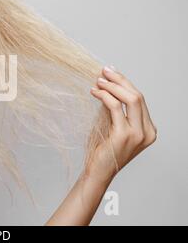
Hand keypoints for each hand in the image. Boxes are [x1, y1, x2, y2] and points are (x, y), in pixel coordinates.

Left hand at [87, 66, 156, 183]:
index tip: (111, 73)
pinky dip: (105, 96)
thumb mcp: (112, 125)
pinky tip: (95, 92)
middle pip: (137, 96)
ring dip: (112, 86)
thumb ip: (115, 109)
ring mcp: (137, 134)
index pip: (139, 99)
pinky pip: (115, 107)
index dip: (125, 83)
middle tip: (104, 71)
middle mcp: (147, 132)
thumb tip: (107, 85)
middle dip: (120, 80)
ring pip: (130, 99)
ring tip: (98, 80)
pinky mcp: (124, 135)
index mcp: (148, 130)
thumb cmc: (103, 150)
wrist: (97, 172)